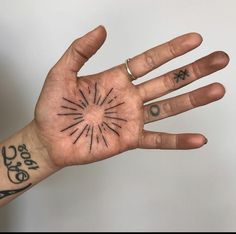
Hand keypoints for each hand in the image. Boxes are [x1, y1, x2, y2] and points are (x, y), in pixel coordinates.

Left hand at [34, 26, 228, 166]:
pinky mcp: (129, 140)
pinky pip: (158, 140)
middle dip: (193, 70)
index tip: (195, 40)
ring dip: (193, 99)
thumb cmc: (53, 108)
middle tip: (219, 60)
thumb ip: (80, 51)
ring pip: (168, 107)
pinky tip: (198, 139)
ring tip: (217, 89)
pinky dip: (177, 140)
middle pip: (167, 81)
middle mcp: (129, 97)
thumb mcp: (62, 73)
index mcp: (115, 79)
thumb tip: (101, 29)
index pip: (149, 60)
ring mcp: (131, 119)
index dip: (172, 50)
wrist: (50, 139)